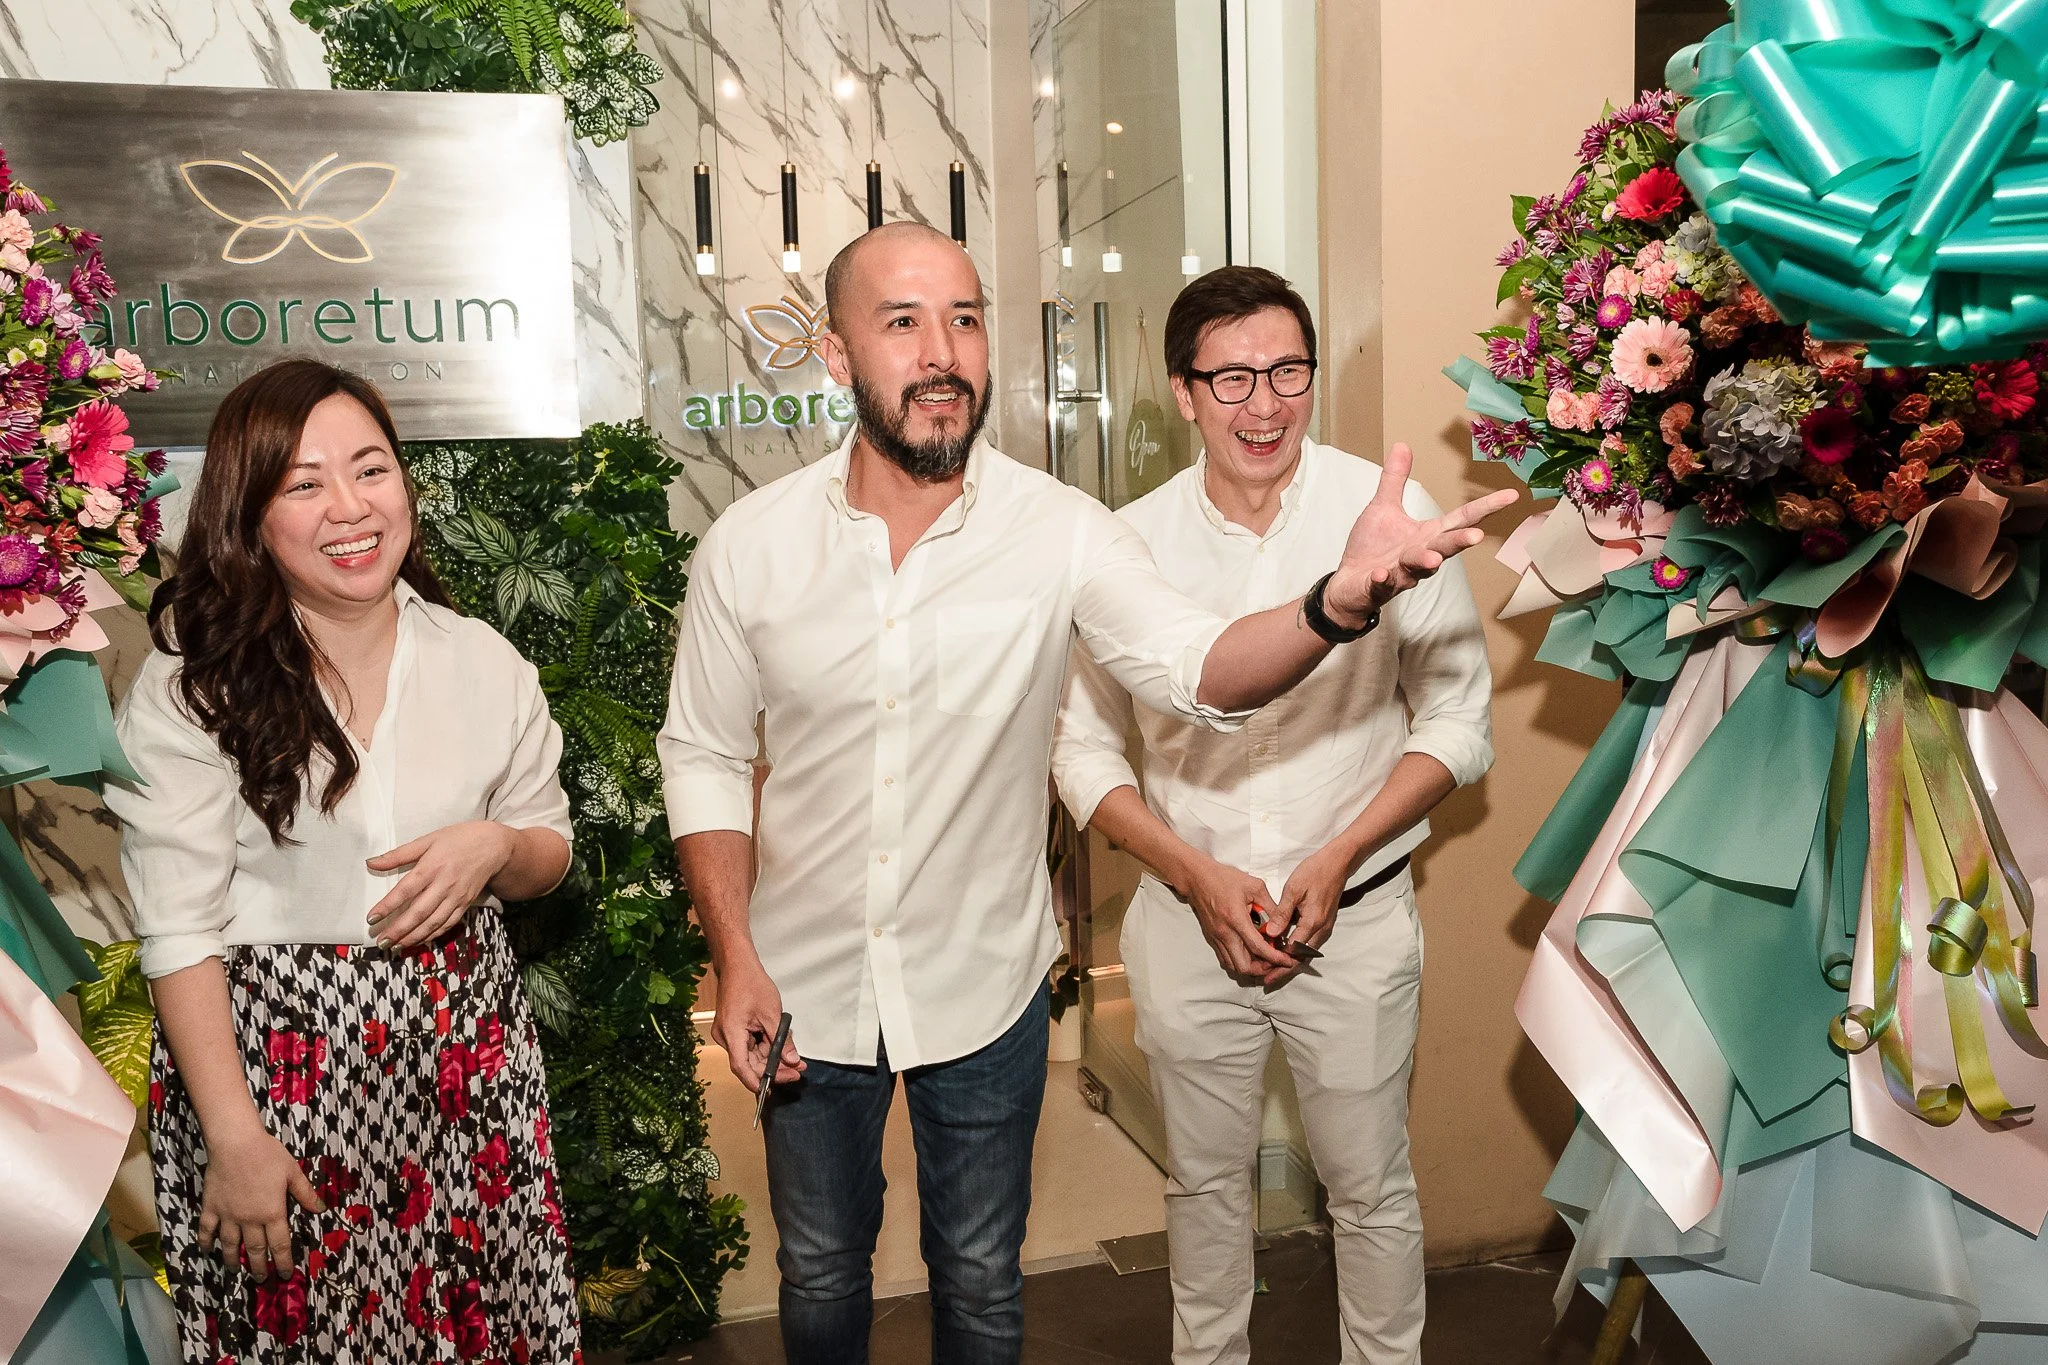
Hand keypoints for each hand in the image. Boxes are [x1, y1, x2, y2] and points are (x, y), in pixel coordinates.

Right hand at [195, 1125, 324, 1279]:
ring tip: (235, 1271)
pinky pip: (207, 1229)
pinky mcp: (211, 1207)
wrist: (236, 1143)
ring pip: (230, 1244)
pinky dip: (206, 1241)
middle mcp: (250, 1219)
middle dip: (259, 1267)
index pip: (280, 1244)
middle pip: (255, 1249)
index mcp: (272, 1212)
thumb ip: (305, 1194)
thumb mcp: (292, 1172)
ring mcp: (228, 1215)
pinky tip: (208, 1250)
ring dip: (233, 1260)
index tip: (285, 1275)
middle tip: (261, 1280)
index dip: (283, 1261)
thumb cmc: (267, 1154)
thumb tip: (321, 1210)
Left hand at [366, 821, 517, 948]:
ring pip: (433, 922)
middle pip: (418, 912)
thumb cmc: (459, 839)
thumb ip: (399, 854)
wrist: (493, 846)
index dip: (387, 906)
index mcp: (432, 866)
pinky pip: (448, 923)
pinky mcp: (465, 904)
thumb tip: (371, 863)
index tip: (371, 919)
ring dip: (413, 937)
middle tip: (381, 941)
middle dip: (398, 930)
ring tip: (395, 947)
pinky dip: (433, 935)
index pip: (405, 890)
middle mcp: (444, 884)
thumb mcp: (428, 840)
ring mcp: (456, 896)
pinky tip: (419, 941)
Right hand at [714, 957, 803, 1093]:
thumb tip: (792, 1061)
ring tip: (796, 1062)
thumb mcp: (772, 1014)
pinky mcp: (734, 1030)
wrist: (738, 965)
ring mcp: (728, 1034)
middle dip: (773, 1069)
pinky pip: (750, 1045)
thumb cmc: (751, 983)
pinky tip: (782, 1050)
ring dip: (772, 1059)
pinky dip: (766, 1049)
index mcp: (731, 1033)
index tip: (769, 1091)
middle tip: (797, 1072)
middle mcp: (726, 1037)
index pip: (741, 1066)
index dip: (755, 1081)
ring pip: (752, 1055)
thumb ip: (781, 1041)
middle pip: (749, 1063)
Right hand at [1176, 854, 1295, 983]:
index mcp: (1236, 919)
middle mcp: (1225, 933)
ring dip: (1251, 967)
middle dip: (1263, 969)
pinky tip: (1249, 953)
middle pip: (1244, 966)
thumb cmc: (1223, 879)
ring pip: (1234, 967)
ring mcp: (1217, 938)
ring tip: (1264, 959)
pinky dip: (1240, 961)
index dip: (1275, 957)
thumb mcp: (1254, 886)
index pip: (1258, 948)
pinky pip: (1226, 959)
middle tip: (1275, 961)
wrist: (1198, 879)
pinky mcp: (1213, 939)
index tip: (1286, 959)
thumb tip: (1281, 923)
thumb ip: (1270, 906)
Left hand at [1269, 842, 1355, 977]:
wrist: (1337, 863)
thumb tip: (1271, 934)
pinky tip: (1284, 953)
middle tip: (1266, 980)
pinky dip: (1297, 953)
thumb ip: (1282, 913)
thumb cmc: (1314, 872)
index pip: (1294, 951)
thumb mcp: (1293, 889)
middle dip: (1284, 971)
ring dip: (1290, 963)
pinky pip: (1309, 944)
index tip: (1264, 972)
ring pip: (1306, 953)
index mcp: (1312, 922)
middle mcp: (1321, 930)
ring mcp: (1324, 928)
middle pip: (1301, 958)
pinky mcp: (1324, 924)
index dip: (1278, 964)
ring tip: (1272, 970)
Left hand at [1324, 443, 1519, 624]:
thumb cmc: (1372, 547)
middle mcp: (1422, 555)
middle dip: (1459, 541)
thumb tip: (1403, 445)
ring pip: (1418, 568)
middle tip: (1476, 536)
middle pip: (1446, 547)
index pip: (1462, 519)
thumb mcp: (1384, 508)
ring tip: (1431, 558)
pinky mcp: (1379, 587)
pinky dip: (1382, 579)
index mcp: (1428, 535)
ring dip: (1425, 562)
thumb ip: (1395, 480)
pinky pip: (1383, 584)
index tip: (1511, 495)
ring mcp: (1402, 573)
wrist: (1350, 584)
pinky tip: (1380, 573)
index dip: (1487, 507)